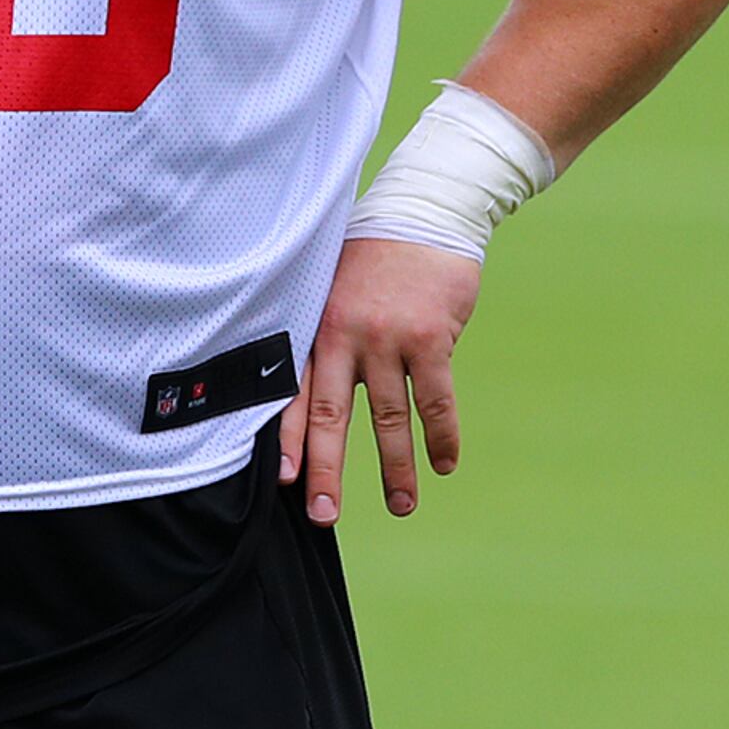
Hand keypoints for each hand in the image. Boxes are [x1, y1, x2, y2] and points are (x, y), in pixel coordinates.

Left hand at [280, 237, 480, 523]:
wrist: (424, 213)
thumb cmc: (373, 260)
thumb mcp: (332, 292)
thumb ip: (324, 343)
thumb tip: (312, 405)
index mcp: (315, 330)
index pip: (293, 394)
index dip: (287, 440)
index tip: (284, 483)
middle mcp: (344, 337)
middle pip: (330, 416)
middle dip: (326, 471)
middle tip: (325, 516)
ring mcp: (387, 338)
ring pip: (387, 417)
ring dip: (396, 466)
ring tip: (401, 505)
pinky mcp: (430, 337)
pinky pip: (435, 399)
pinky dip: (441, 436)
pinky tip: (444, 464)